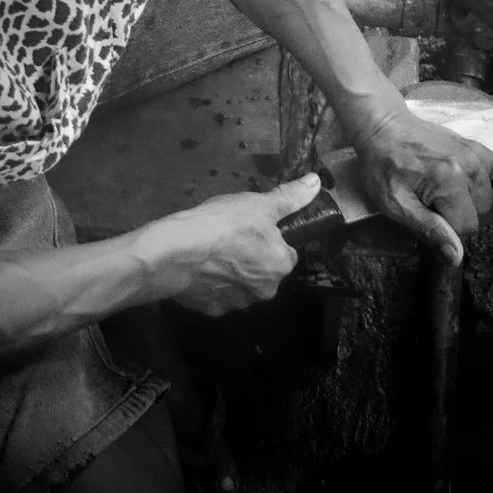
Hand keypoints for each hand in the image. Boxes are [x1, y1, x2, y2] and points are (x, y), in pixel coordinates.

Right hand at [157, 173, 319, 315]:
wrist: (175, 251)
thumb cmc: (223, 223)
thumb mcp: (259, 204)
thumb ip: (290, 197)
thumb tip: (316, 182)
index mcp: (281, 266)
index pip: (286, 252)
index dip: (271, 238)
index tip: (254, 228)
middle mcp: (264, 291)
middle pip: (264, 271)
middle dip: (252, 257)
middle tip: (232, 236)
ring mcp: (236, 304)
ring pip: (240, 284)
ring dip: (232, 271)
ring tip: (212, 249)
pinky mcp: (210, 310)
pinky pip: (216, 293)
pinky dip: (210, 282)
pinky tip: (199, 266)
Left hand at [354, 110, 492, 264]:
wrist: (384, 127)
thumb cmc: (383, 167)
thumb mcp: (396, 204)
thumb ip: (430, 230)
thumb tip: (456, 257)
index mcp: (449, 182)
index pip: (466, 226)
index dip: (444, 226)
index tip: (424, 211)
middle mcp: (471, 167)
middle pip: (479, 212)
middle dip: (456, 212)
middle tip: (430, 197)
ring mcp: (477, 155)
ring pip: (489, 197)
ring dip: (470, 198)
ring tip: (443, 186)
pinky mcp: (479, 148)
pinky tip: (482, 184)